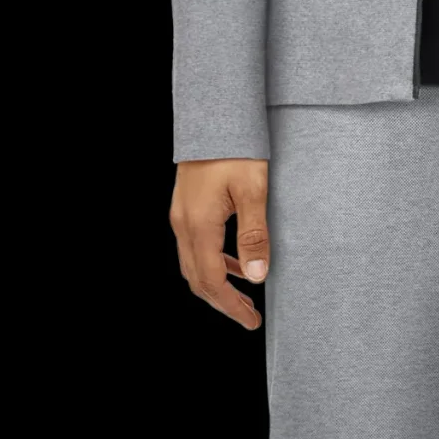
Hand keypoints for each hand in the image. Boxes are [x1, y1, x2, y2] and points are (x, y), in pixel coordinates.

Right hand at [170, 158, 269, 328]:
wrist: (214, 117)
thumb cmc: (237, 149)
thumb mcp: (253, 191)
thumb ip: (254, 236)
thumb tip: (257, 277)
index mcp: (199, 225)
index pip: (211, 281)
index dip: (230, 306)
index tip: (251, 321)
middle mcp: (183, 224)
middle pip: (197, 279)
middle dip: (222, 302)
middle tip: (248, 316)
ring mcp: (181, 216)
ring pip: (193, 265)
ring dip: (217, 284)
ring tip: (244, 296)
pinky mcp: (186, 208)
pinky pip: (195, 247)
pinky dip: (214, 263)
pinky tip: (236, 263)